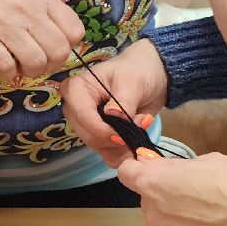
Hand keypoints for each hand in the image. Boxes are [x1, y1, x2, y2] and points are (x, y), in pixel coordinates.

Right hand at [0, 0, 85, 82]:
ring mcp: (6, 25)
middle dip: (51, 65)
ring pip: (36, 62)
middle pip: (59, 51)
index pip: (75, 30)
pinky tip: (2, 71)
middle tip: (38, 64)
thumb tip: (55, 36)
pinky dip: (7, 76)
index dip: (68, 46)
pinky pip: (7, 67)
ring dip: (30, 72)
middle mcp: (28, 10)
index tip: (53, 48)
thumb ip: (39, 8)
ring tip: (20, 68)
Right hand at [58, 39, 166, 167]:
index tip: (125, 135)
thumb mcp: (133, 82)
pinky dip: (121, 153)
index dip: (102, 129)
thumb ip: (123, 100)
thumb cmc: (138, 72)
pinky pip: (105, 152)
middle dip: (114, 138)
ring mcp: (85, 123)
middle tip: (139, 128)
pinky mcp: (97, 134)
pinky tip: (134, 142)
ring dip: (120, 146)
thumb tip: (112, 114)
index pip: (82, 115)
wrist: (150, 77)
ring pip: (96, 146)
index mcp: (76, 88)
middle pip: (87, 134)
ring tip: (140, 130)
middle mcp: (75, 107)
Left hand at [118, 151, 226, 225]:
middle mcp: (153, 213)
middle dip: (166, 197)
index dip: (138, 170)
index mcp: (154, 184)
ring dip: (180, 221)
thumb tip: (152, 164)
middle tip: (197, 196)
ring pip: (166, 225)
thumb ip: (173, 165)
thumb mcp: (208, 162)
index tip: (150, 171)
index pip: (127, 172)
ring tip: (213, 219)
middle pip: (149, 201)